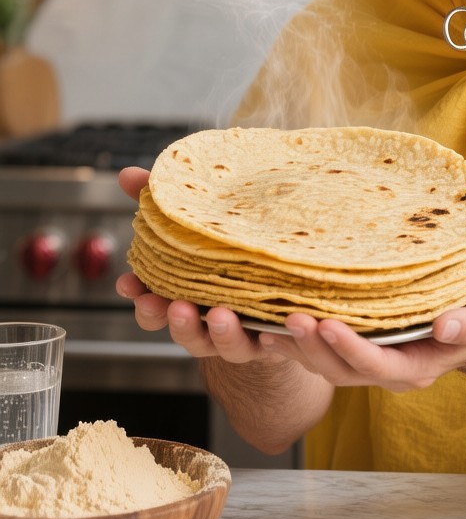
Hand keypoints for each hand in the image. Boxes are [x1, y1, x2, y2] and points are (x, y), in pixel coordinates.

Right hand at [116, 165, 270, 362]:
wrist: (284, 281)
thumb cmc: (229, 250)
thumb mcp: (197, 224)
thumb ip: (164, 203)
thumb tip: (128, 175)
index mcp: (185, 297)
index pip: (152, 305)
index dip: (139, 298)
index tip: (128, 284)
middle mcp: (209, 322)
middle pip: (184, 331)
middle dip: (175, 320)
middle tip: (173, 305)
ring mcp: (240, 333)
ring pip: (224, 343)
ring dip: (220, 332)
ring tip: (219, 314)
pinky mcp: (274, 336)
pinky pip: (273, 342)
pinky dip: (270, 337)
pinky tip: (276, 327)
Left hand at [255, 273, 465, 391]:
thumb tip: (445, 327)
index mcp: (419, 366)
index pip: (378, 364)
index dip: (351, 348)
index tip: (327, 323)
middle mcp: (389, 370)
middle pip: (342, 370)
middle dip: (314, 347)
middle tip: (289, 316)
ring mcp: (371, 360)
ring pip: (325, 364)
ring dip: (297, 346)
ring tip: (268, 320)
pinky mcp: (359, 344)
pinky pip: (323, 349)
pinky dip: (296, 339)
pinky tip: (270, 319)